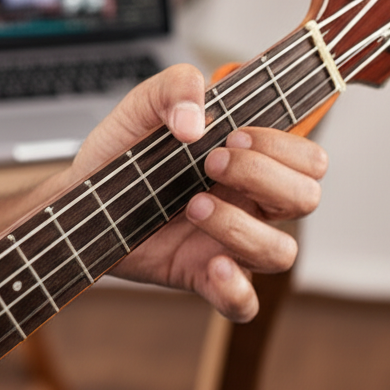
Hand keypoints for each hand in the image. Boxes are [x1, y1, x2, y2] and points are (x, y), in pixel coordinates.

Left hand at [69, 64, 327, 321]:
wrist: (80, 195)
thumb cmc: (122, 151)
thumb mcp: (144, 105)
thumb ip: (176, 86)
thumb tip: (197, 121)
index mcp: (253, 160)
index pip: (309, 159)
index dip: (283, 146)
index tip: (234, 134)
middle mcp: (252, 202)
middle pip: (306, 199)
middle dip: (263, 176)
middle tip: (211, 163)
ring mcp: (232, 243)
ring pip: (280, 252)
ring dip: (242, 227)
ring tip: (194, 206)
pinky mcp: (204, 277)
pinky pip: (244, 303)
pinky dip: (236, 289)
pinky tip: (210, 264)